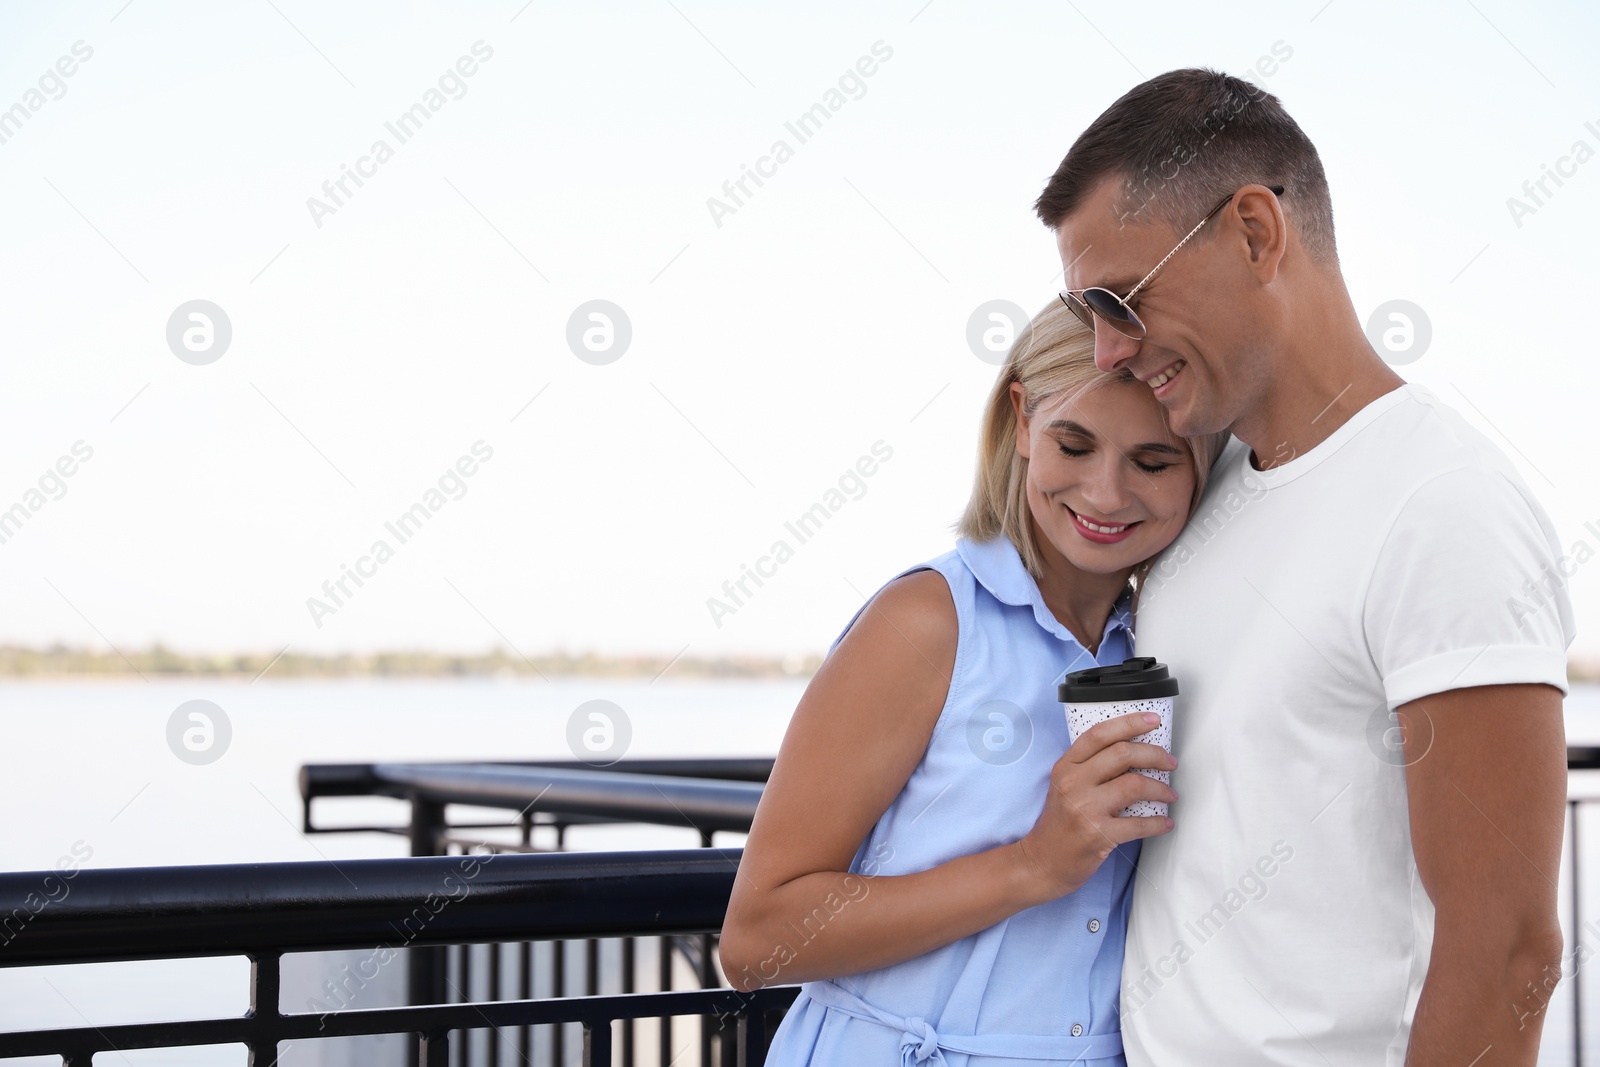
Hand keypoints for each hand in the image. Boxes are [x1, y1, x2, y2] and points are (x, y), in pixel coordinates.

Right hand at [1013, 711, 1176, 903]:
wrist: (1041, 862)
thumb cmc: (1058, 824)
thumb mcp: (1064, 786)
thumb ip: (1090, 768)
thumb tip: (1133, 754)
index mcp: (1066, 767)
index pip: (1100, 735)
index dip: (1130, 723)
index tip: (1153, 721)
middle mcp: (1074, 783)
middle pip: (1123, 754)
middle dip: (1155, 754)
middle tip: (1169, 762)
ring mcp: (1085, 809)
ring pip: (1135, 785)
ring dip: (1161, 788)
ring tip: (1169, 794)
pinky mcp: (1098, 835)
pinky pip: (1139, 824)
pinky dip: (1157, 823)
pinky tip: (1164, 822)